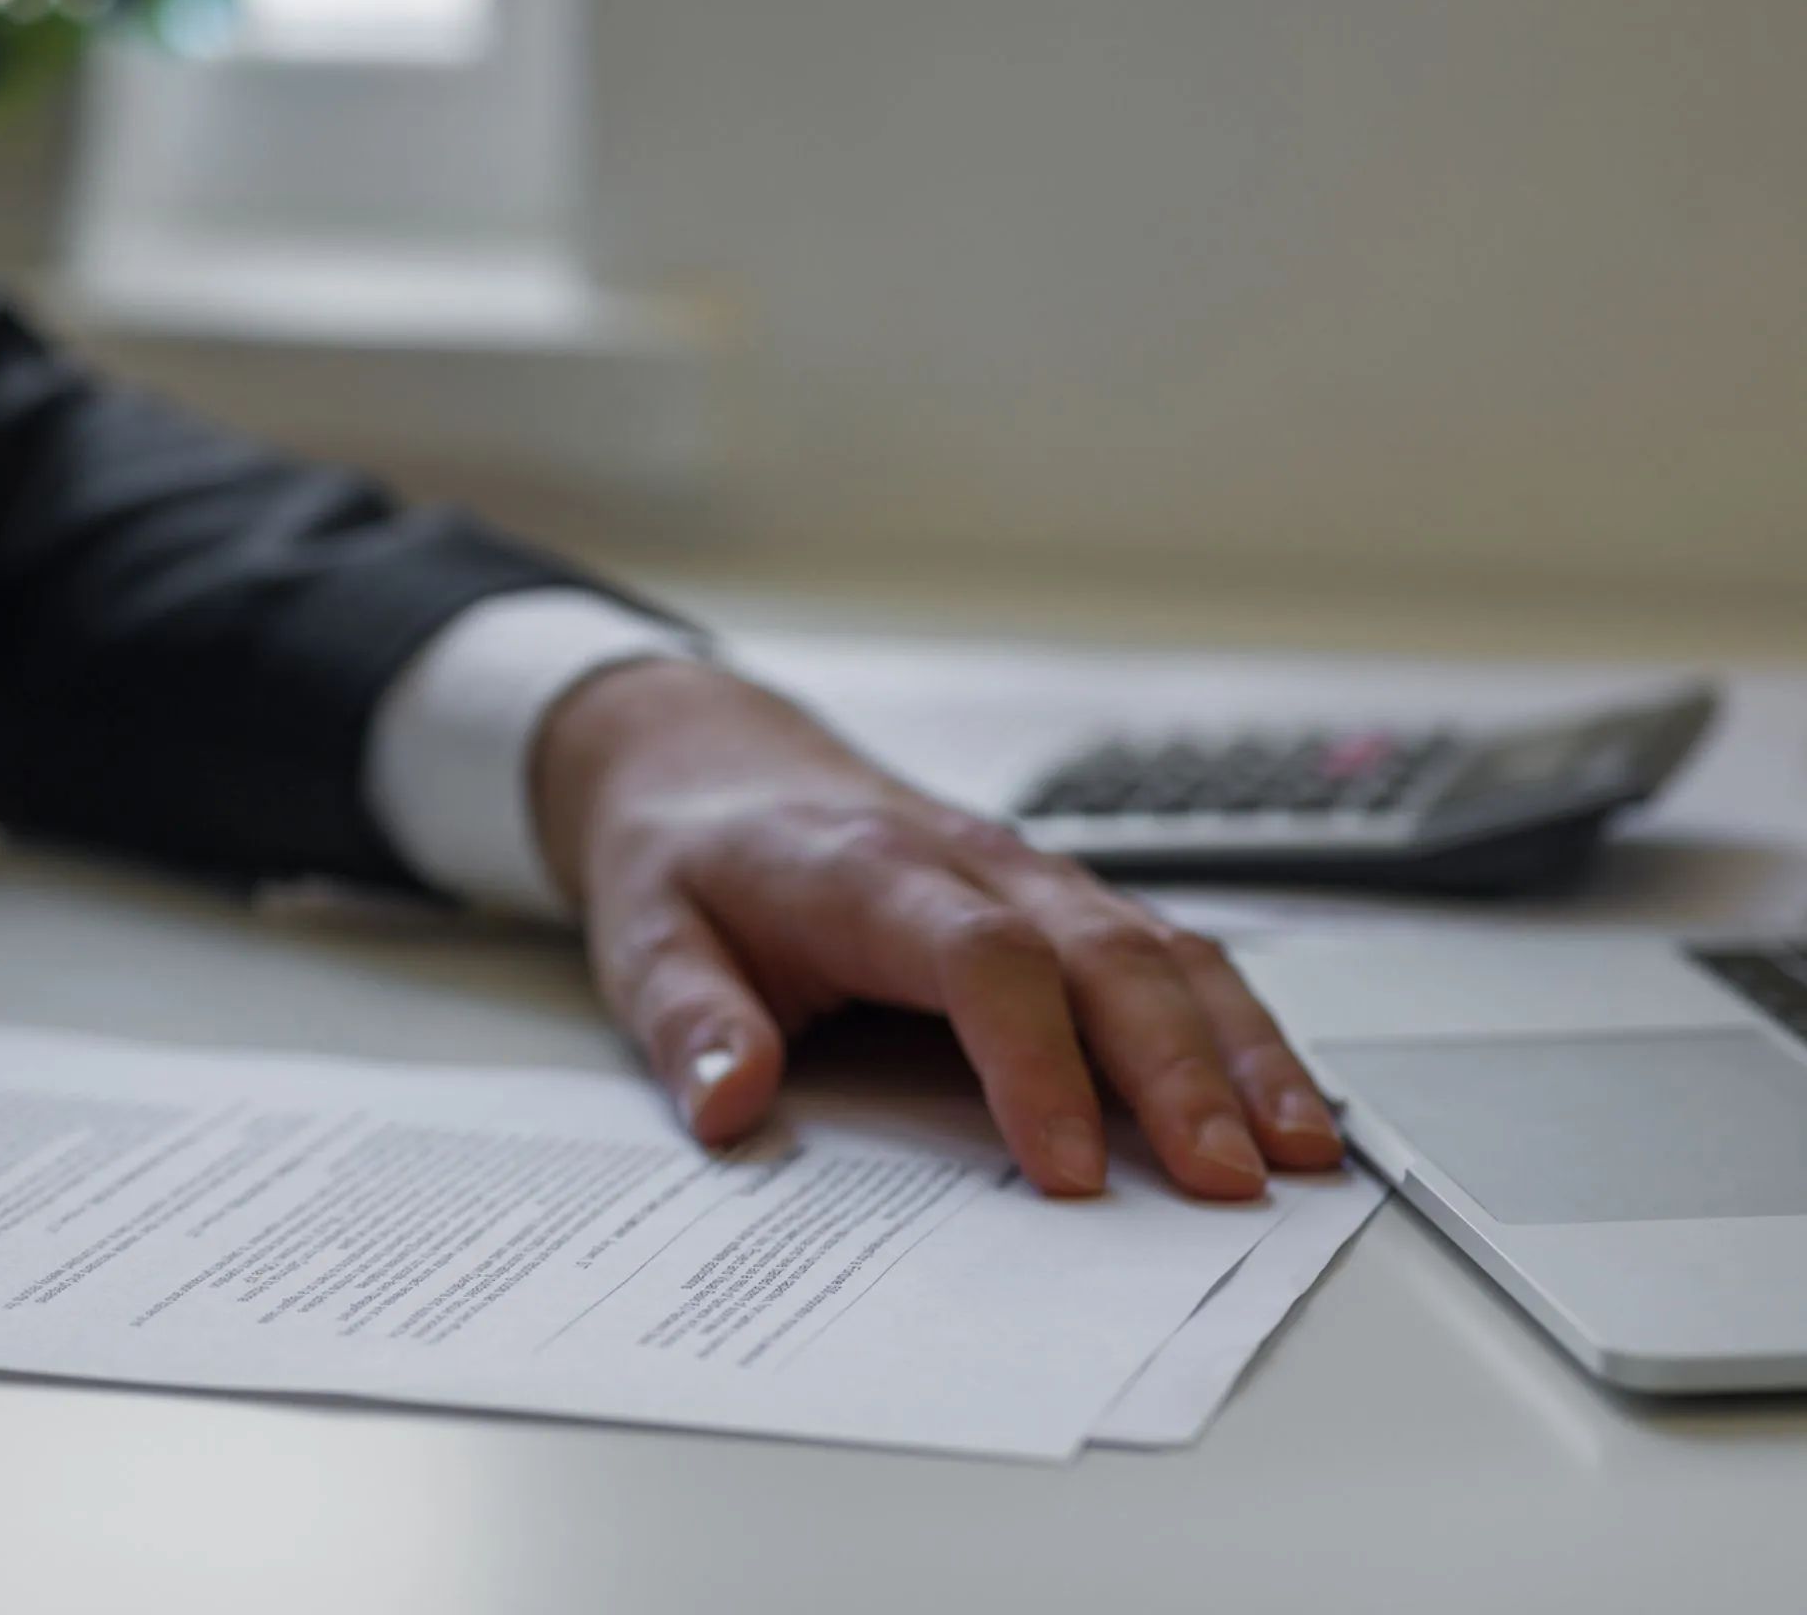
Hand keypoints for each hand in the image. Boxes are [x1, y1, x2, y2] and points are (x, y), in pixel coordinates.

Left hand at [532, 659, 1342, 1197]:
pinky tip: (1288, 1101)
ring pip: (1162, 948)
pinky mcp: (1058, 904)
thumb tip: (727, 1103)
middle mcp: (971, 863)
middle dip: (1180, 1071)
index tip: (1070, 1170)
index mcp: (866, 868)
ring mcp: (1029, 878)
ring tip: (1301, 1151)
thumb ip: (690, 1022)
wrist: (706, 765)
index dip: (1035, 1063)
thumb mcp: (646, 938)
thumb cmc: (689, 860)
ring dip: (1239, 1048)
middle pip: (1104, 954)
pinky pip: (1168, 955)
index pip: (980, 959)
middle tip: (1231, 1182)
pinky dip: (1236, 1027)